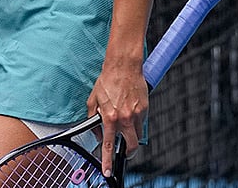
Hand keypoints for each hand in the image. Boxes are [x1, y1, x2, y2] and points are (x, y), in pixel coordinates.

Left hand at [87, 61, 147, 175]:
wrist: (123, 67)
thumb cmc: (107, 81)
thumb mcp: (93, 100)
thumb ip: (92, 118)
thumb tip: (95, 132)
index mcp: (109, 117)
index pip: (108, 144)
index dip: (107, 160)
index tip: (107, 170)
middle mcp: (124, 118)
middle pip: (132, 146)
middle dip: (128, 152)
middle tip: (125, 152)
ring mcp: (137, 114)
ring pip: (138, 134)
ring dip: (131, 133)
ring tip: (125, 121)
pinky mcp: (145, 109)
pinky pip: (141, 121)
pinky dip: (136, 120)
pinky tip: (129, 109)